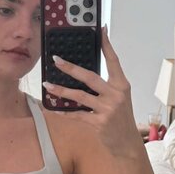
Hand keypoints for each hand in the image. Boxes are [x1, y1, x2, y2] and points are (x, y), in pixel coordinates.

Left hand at [42, 27, 138, 156]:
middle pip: (90, 77)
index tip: (100, 30)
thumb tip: (83, 72)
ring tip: (47, 84)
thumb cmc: (120, 118)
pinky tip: (52, 108)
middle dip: (71, 68)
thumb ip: (106, 86)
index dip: (107, 45)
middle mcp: (116, 95)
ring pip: (80, 96)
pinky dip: (63, 111)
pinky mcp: (99, 123)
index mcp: (122, 85)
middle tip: (56, 60)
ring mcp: (108, 109)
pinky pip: (76, 115)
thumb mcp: (119, 98)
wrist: (127, 143)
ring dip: (61, 90)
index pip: (113, 61)